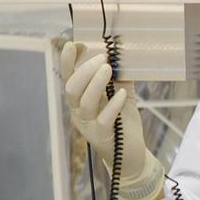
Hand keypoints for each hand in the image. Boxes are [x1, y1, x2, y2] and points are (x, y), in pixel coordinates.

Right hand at [60, 42, 163, 199]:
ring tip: (108, 69)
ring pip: (84, 102)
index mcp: (80, 101)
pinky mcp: (103, 136)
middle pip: (71, 89)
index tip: (74, 44)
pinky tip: (122, 95)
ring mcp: (89, 125)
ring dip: (95, 83)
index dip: (68, 62)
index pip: (69, 78)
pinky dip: (112, 105)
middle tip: (101, 58)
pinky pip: (103, 119)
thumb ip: (121, 79)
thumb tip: (124, 56)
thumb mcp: (123, 97)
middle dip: (84, 70)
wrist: (131, 155)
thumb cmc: (124, 124)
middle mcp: (79, 113)